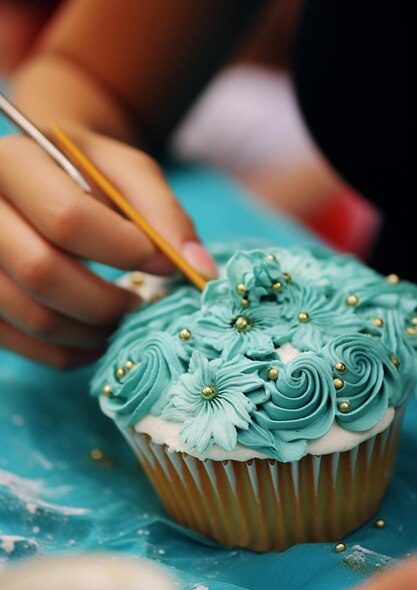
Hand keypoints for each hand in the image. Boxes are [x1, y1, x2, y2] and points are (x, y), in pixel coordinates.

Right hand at [0, 129, 215, 366]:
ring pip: (31, 315)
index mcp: (14, 164)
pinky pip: (22, 344)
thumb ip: (164, 215)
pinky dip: (69, 352)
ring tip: (124, 319)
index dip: (124, 250)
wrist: (42, 181)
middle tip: (141, 303)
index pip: (66, 218)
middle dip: (106, 300)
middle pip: (40, 272)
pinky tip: (99, 336)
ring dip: (91, 331)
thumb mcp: (129, 174)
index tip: (163, 264)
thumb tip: (199, 271)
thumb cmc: (88, 174)